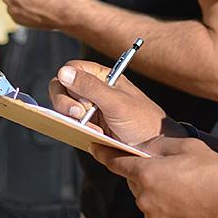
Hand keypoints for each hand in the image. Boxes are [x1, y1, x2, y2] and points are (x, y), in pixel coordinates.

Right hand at [50, 61, 171, 147]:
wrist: (155, 148)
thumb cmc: (142, 120)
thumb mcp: (116, 102)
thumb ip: (90, 87)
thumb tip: (63, 72)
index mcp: (102, 76)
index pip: (71, 70)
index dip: (67, 82)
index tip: (78, 99)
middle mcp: (94, 89)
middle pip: (62, 88)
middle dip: (65, 104)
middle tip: (79, 116)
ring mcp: (91, 108)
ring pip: (65, 108)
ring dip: (74, 120)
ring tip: (95, 130)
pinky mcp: (89, 125)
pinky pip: (72, 124)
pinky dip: (79, 130)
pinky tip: (96, 135)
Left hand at [94, 139, 217, 217]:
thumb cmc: (214, 173)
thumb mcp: (186, 147)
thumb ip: (158, 145)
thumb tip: (142, 146)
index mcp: (146, 175)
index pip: (116, 161)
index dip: (104, 152)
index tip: (93, 146)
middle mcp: (144, 199)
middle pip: (134, 179)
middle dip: (145, 170)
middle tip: (170, 164)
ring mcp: (153, 217)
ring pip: (145, 196)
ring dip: (155, 188)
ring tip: (184, 183)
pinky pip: (156, 211)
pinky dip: (163, 204)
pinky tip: (185, 198)